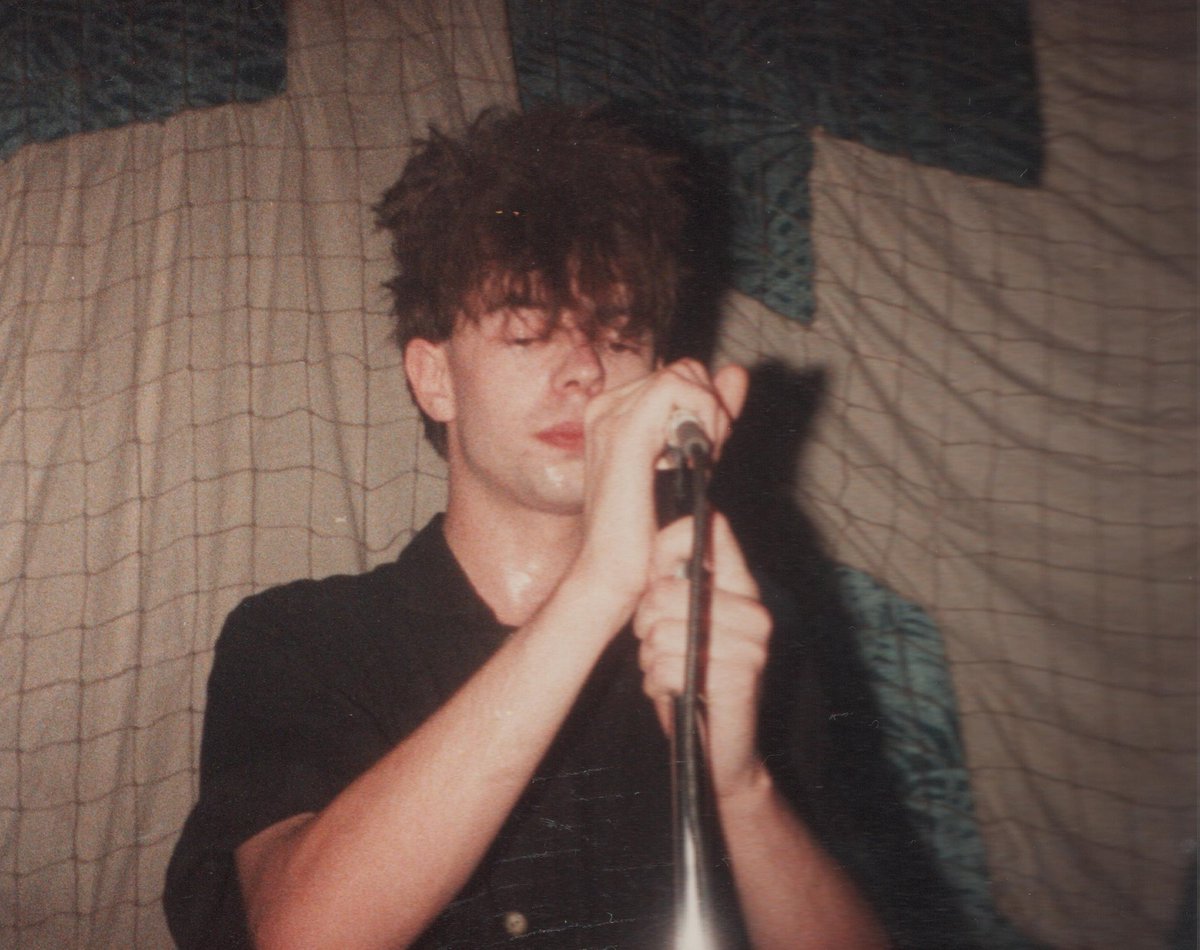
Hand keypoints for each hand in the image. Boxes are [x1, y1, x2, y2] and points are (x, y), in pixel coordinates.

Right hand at [574, 360, 748, 619]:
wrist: (613, 570)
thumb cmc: (646, 526)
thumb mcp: (690, 456)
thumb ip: (711, 412)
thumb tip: (736, 372)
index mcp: (613, 409)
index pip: (679, 375)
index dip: (706, 405)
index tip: (708, 449)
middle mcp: (606, 406)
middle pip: (684, 370)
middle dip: (709, 408)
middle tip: (706, 457)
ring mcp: (611, 415)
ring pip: (684, 375)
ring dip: (709, 415)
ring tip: (702, 460)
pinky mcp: (626, 432)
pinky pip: (677, 388)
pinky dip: (704, 415)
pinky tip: (702, 453)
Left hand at [633, 511, 772, 796]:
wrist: (720, 752)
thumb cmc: (691, 679)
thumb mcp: (679, 623)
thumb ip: (670, 585)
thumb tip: (649, 552)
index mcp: (741, 586)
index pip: (710, 532)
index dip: (667, 545)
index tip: (654, 576)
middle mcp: (754, 609)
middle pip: (665, 590)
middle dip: (646, 623)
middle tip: (658, 645)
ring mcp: (752, 643)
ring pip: (660, 630)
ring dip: (651, 659)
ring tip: (669, 671)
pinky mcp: (740, 677)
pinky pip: (667, 665)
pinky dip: (658, 684)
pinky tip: (675, 692)